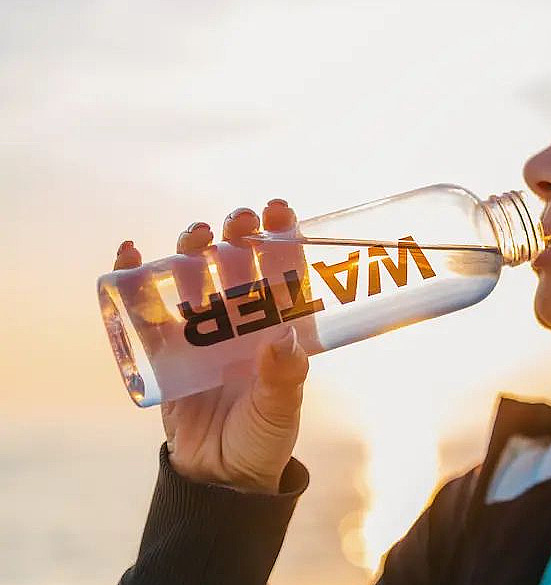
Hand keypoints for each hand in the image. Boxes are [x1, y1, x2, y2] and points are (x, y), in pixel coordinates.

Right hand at [112, 199, 309, 493]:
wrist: (219, 477)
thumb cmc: (262, 438)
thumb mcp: (280, 410)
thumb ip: (284, 378)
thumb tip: (282, 340)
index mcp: (277, 327)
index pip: (282, 271)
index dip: (281, 236)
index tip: (278, 209)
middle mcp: (241, 320)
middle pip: (236, 264)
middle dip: (237, 235)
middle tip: (238, 222)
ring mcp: (200, 330)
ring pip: (193, 275)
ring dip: (192, 247)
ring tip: (197, 235)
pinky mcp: (162, 348)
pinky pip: (145, 307)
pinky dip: (133, 277)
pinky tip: (130, 253)